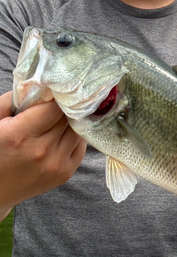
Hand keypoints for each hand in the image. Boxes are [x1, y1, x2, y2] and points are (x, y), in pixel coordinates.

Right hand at [0, 91, 86, 219]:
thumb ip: (14, 98)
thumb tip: (41, 84)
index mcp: (21, 136)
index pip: (55, 107)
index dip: (55, 97)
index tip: (53, 91)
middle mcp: (42, 151)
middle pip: (68, 117)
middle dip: (63, 107)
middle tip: (58, 102)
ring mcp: (57, 164)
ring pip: (78, 129)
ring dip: (71, 120)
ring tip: (59, 118)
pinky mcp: (66, 173)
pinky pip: (81, 144)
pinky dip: (75, 135)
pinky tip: (62, 134)